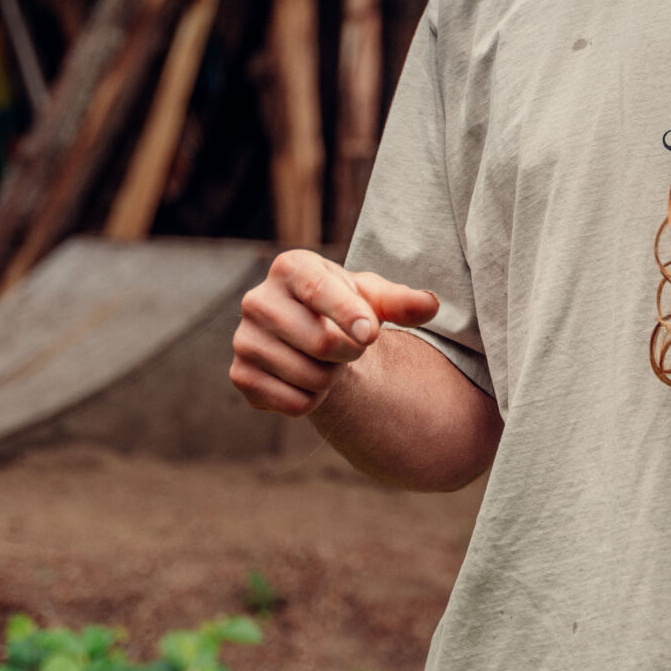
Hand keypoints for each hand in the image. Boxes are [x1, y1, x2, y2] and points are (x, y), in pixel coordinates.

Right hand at [230, 249, 439, 416]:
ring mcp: (244, 340)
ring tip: (329, 362)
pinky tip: (309, 381)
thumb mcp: (374, 298)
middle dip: (350, 353)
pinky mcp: (240, 376)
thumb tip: (430, 305)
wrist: (312, 336)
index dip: (349, 314)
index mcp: (290, 268)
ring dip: (334, 378)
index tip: (372, 336)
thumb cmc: (346, 307)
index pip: (318, 291)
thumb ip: (402, 301)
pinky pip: (293, 403)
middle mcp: (257, 300)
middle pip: (320, 342)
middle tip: (352, 347)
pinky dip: (314, 400)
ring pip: (309, 377)